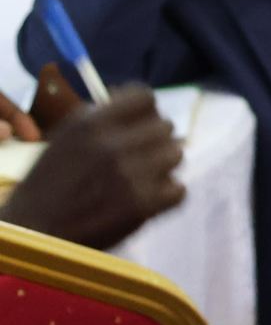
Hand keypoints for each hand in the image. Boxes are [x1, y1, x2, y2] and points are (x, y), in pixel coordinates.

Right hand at [0, 85, 184, 248]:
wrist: (38, 227)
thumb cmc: (52, 181)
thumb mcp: (68, 136)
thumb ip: (103, 119)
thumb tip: (142, 108)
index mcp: (90, 123)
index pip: (145, 97)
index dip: (147, 110)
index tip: (142, 122)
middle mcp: (112, 144)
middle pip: (165, 127)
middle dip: (156, 139)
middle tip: (143, 154)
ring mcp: (130, 175)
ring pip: (176, 155)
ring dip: (164, 165)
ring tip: (144, 176)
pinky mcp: (142, 205)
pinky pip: (179, 189)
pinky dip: (169, 194)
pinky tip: (151, 196)